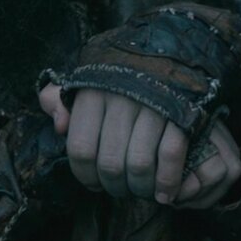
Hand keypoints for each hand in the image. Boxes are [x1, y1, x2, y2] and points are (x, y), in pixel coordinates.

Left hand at [39, 84, 240, 207]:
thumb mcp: (83, 80)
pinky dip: (168, 181)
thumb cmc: (119, 73)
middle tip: (121, 190)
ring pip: (140, 164)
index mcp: (92, 92)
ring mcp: (153, 104)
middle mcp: (120, 98)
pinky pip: (171, 155)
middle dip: (115, 187)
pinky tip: (166, 193)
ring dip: (141, 188)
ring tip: (142, 191)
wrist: (171, 47)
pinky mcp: (181, 111)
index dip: (85, 176)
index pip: (80, 149)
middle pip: (110, 163)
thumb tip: (59, 126)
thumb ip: (59, 100)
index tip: (94, 184)